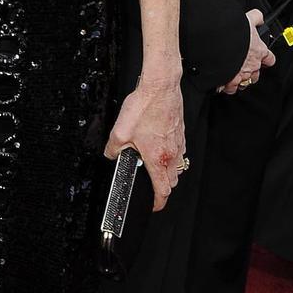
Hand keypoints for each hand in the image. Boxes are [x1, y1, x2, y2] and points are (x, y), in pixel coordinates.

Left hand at [104, 68, 184, 211]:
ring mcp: (179, 142)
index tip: (154, 206)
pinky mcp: (181, 132)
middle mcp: (172, 152)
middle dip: (163, 187)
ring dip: (168, 172)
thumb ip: (113, 149)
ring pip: (177, 166)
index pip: (163, 189)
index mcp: (157, 157)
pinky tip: (160, 147)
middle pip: (172, 180)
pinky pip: (179, 152)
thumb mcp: (119, 131)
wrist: (160, 86)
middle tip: (152, 186)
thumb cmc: (145, 106)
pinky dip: (171, 156)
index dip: (158, 202)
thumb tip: (111, 155)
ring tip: (154, 168)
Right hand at [218, 10, 275, 94]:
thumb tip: (259, 18)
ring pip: (245, 82)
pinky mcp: (231, 82)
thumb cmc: (235, 33)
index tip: (263, 58)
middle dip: (251, 71)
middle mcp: (253, 65)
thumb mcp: (248, 20)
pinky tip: (223, 82)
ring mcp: (242, 75)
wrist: (219, 43)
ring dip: (240, 80)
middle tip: (243, 66)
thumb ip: (256, 18)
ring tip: (233, 76)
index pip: (270, 59)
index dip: (266, 59)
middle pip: (257, 74)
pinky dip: (228, 86)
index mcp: (259, 51)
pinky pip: (231, 88)